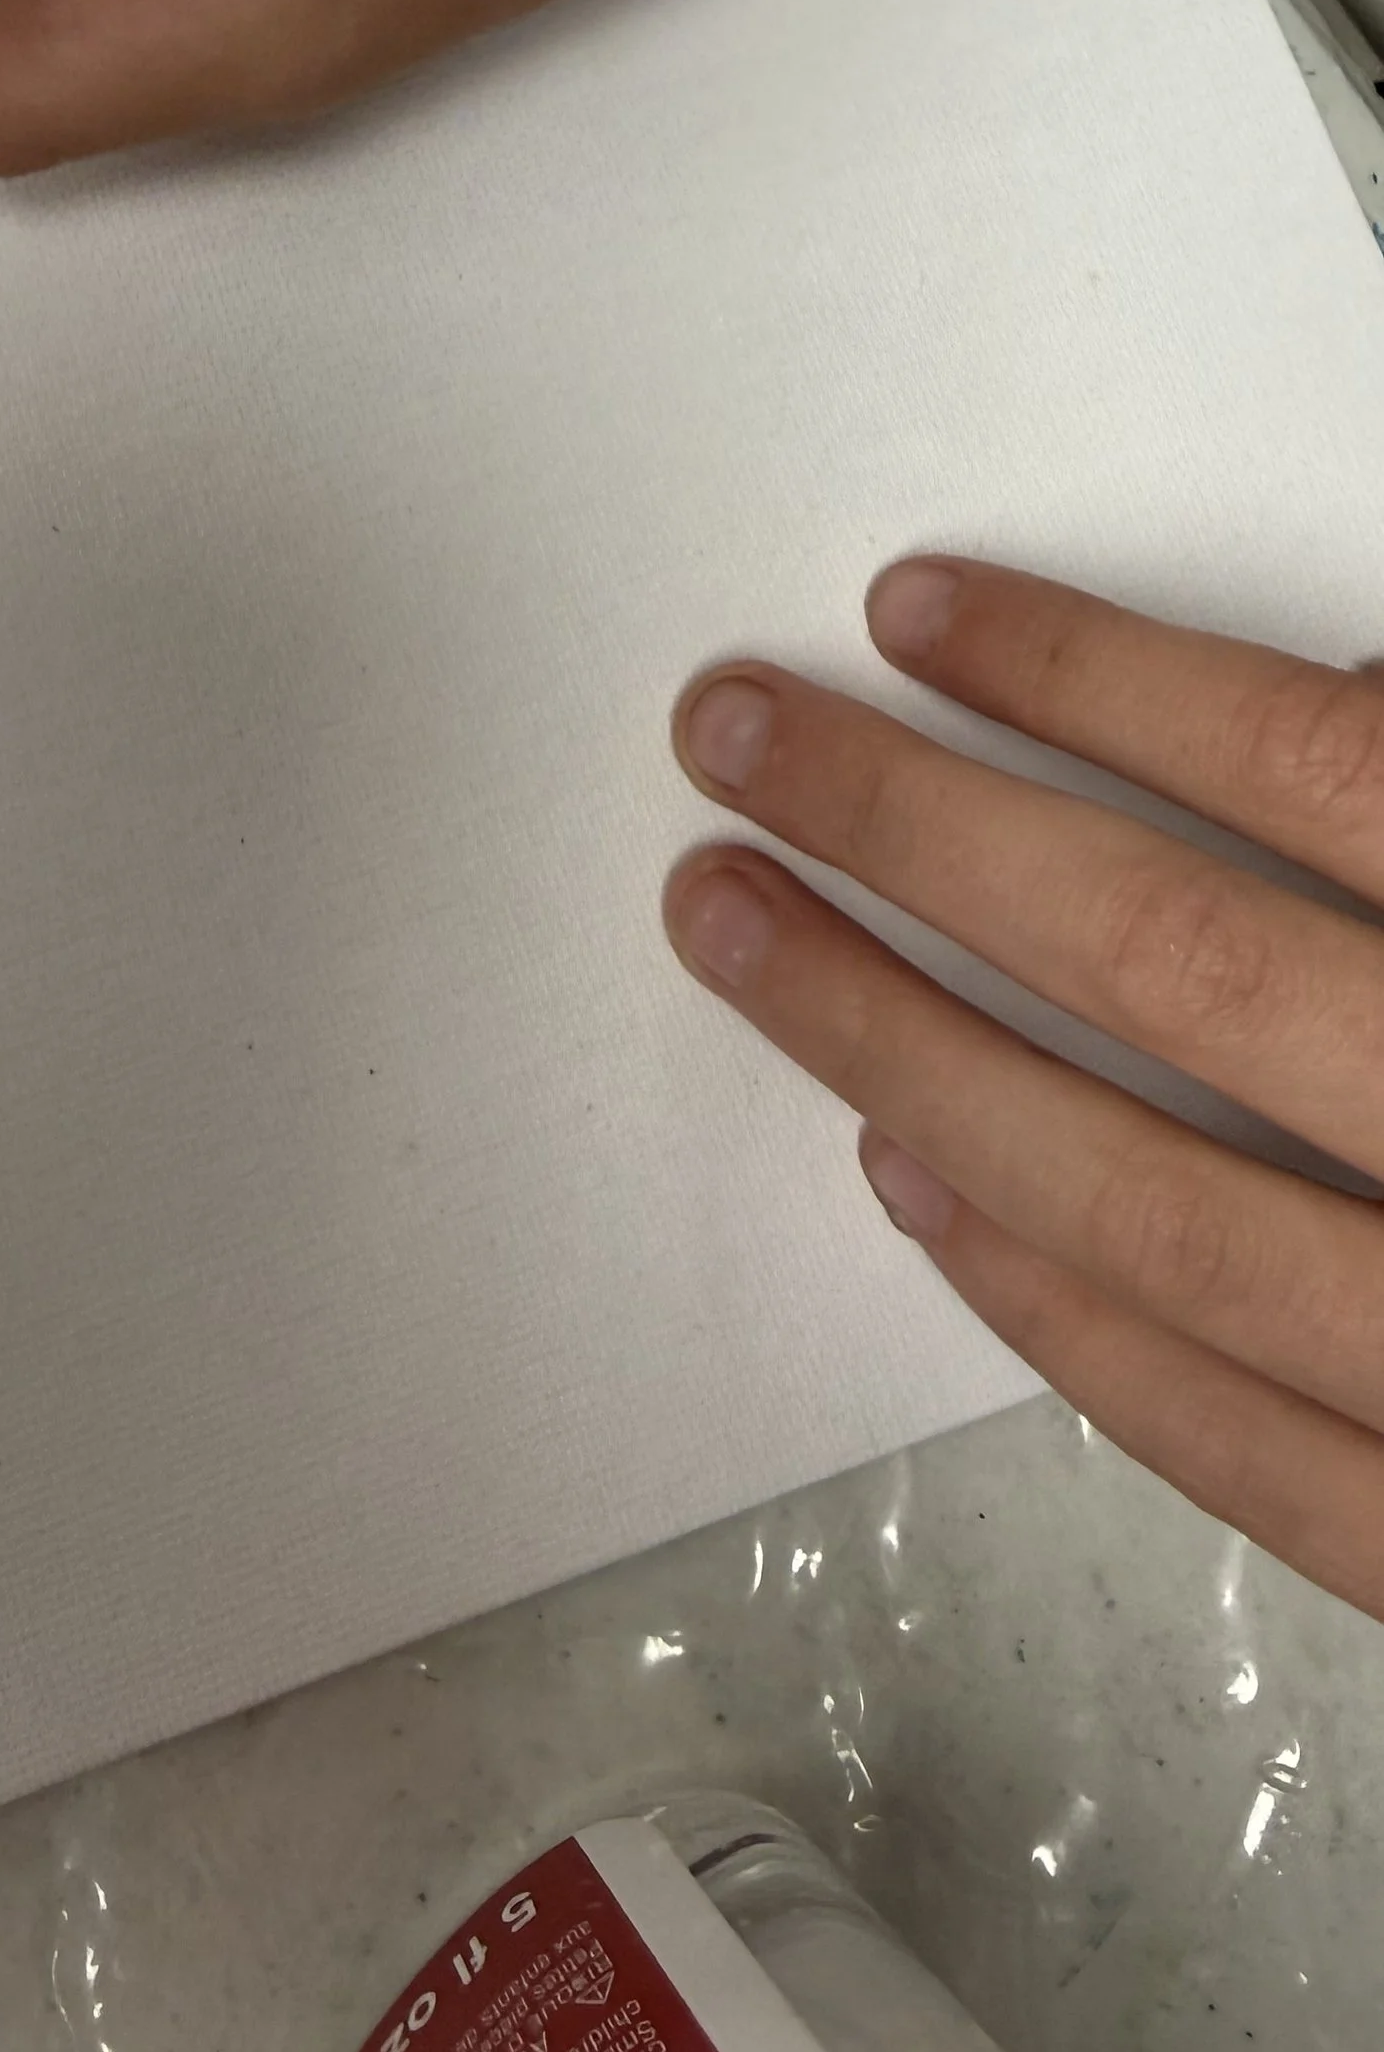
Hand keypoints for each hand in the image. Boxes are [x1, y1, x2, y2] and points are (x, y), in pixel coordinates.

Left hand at [666, 559, 1383, 1619]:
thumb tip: (1345, 685)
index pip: (1324, 770)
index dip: (1103, 677)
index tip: (919, 608)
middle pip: (1181, 968)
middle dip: (922, 838)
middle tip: (728, 742)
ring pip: (1155, 1209)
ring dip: (910, 1057)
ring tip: (741, 935)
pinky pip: (1240, 1443)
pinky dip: (1059, 1319)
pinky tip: (913, 1195)